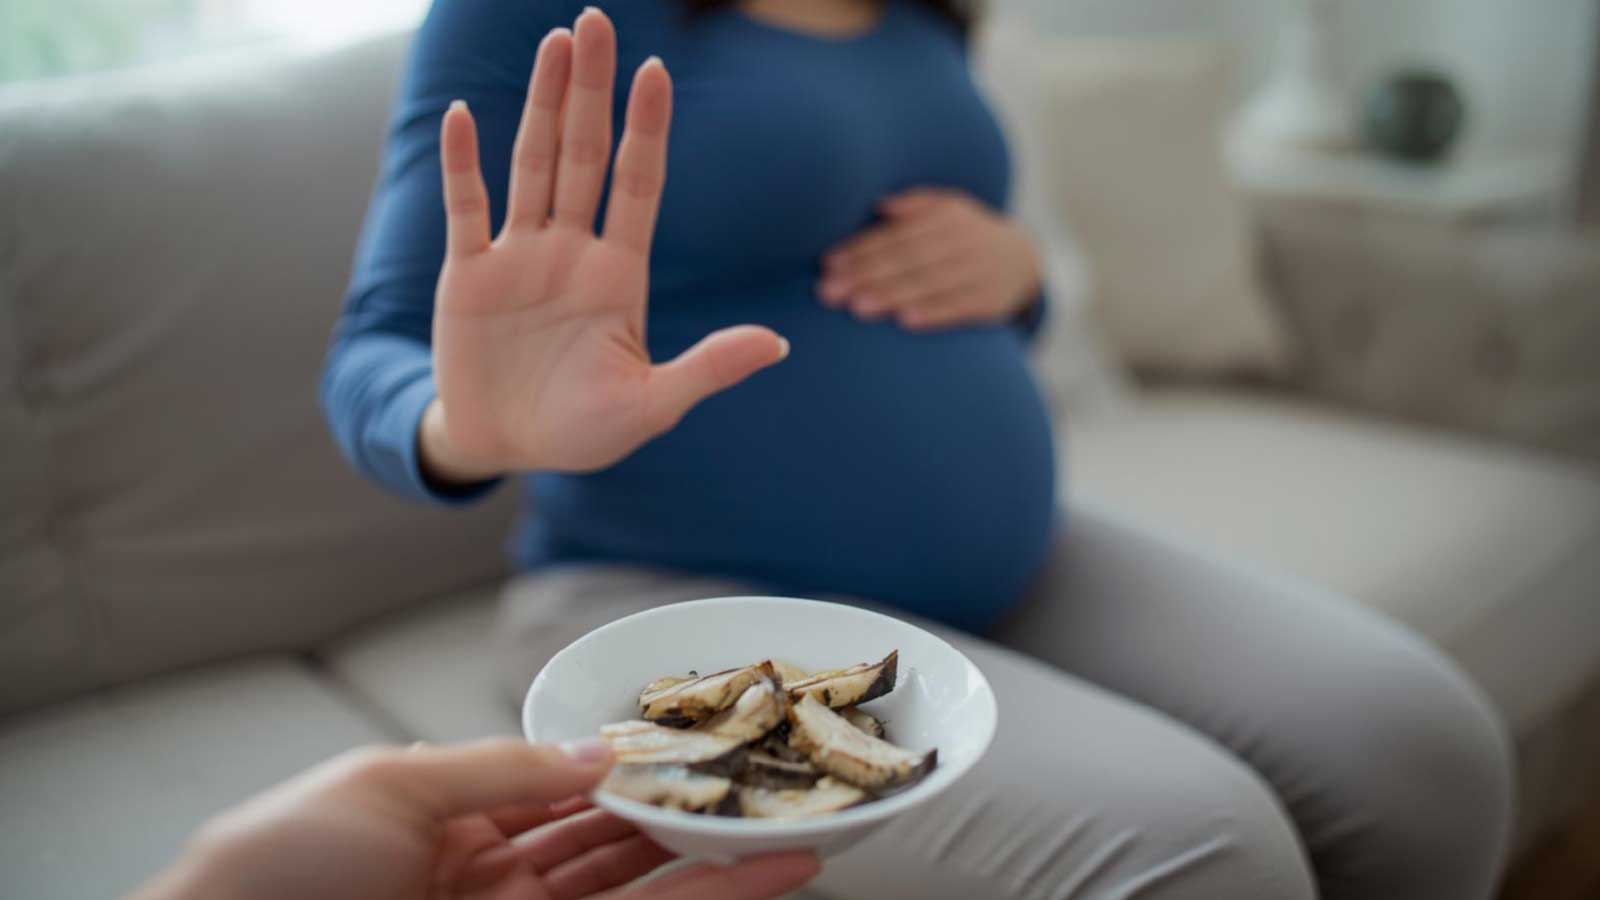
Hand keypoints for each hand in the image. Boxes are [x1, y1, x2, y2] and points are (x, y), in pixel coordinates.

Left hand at [131, 738, 819, 899]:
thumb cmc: (278, 864)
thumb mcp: (387, 785)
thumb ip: (502, 765)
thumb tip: (601, 748)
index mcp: (449, 813)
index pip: (562, 781)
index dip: (629, 759)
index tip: (697, 734)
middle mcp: (493, 872)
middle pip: (612, 835)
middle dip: (687, 808)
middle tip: (769, 776)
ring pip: (638, 886)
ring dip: (719, 858)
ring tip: (797, 821)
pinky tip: (765, 877)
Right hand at [422, 9, 788, 483]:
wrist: (512, 450)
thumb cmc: (586, 430)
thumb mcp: (652, 405)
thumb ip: (709, 368)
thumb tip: (779, 344)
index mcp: (620, 274)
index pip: (638, 184)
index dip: (647, 129)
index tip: (656, 70)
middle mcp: (572, 251)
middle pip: (584, 154)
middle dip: (591, 91)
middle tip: (594, 22)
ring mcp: (520, 258)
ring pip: (531, 164)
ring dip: (540, 104)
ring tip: (553, 45)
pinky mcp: (470, 276)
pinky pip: (467, 209)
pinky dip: (463, 164)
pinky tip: (462, 115)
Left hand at [817, 188, 1041, 331]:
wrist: (1023, 261)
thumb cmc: (966, 236)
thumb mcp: (947, 209)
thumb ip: (914, 206)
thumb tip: (880, 206)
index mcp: (945, 217)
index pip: (896, 234)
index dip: (861, 249)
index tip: (828, 264)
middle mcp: (963, 240)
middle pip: (907, 258)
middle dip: (866, 275)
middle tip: (829, 292)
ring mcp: (978, 270)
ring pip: (929, 283)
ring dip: (891, 296)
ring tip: (857, 307)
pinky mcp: (991, 300)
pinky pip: (958, 307)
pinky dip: (932, 313)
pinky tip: (905, 320)